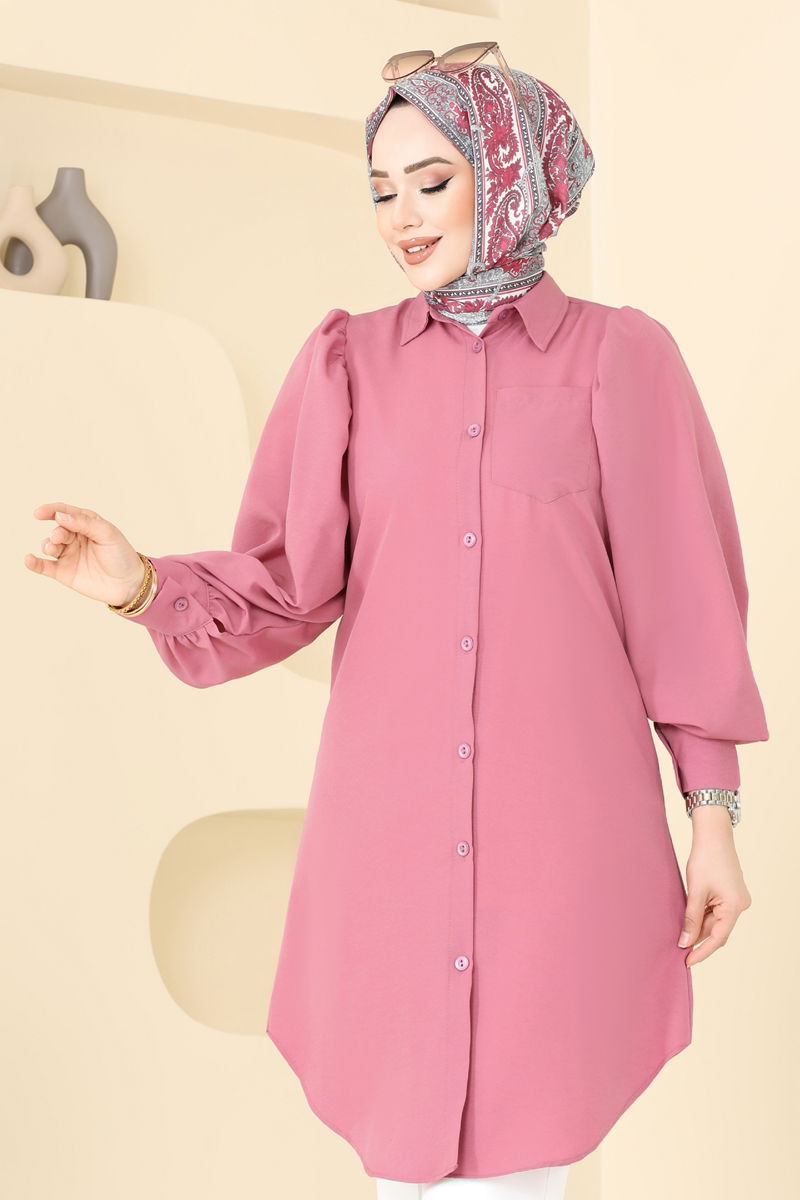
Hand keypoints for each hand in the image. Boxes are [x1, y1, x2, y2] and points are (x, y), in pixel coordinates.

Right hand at [24, 503, 146, 607]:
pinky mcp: (63, 573)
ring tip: (52, 549)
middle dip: (56, 532)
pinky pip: (44, 566)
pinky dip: (33, 563)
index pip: (65, 512)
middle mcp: (74, 538)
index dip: (51, 510)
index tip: (40, 513)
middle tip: (59, 538)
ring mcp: (68, 555)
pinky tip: (28, 559)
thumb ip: (85, 523)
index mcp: (86, 524)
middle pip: (57, 530)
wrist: (129, 584)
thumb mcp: (108, 534)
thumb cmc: (121, 555)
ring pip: (49, 546)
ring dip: (47, 545)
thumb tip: (60, 516)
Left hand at [679, 809, 751, 966]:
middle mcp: (740, 905)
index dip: (702, 951)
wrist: (713, 835)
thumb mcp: (695, 892)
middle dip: (698, 938)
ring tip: (681, 931)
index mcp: (735, 906)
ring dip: (699, 925)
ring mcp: (737, 899)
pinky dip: (703, 915)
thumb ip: (691, 919)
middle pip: (717, 930)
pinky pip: (717, 911)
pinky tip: (689, 917)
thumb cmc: (705, 859)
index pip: (718, 938)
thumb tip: (685, 942)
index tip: (687, 961)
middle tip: (679, 949)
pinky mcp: (731, 894)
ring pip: (716, 921)